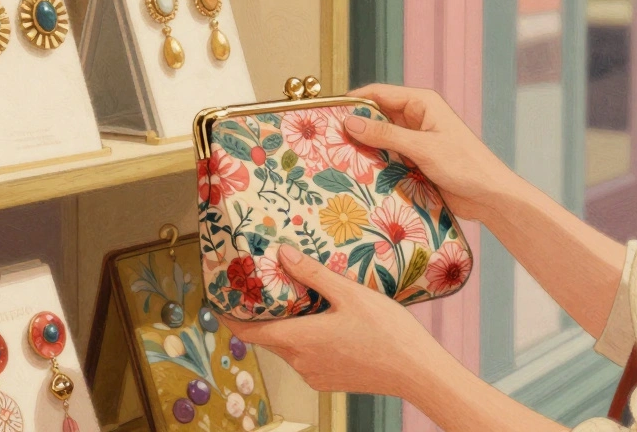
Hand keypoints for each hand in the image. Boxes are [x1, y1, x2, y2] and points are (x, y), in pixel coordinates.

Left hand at [224, 244, 439, 397]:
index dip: (230, 317)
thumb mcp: (349, 293)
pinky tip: (324, 323)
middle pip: (268, 338)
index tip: (220, 300)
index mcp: (300, 339)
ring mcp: (315, 374)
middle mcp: (301, 362)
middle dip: (261, 316)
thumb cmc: (387, 332)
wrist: (416, 371)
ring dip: (287, 327)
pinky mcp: (330, 380)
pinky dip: (305, 341)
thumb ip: (313, 274)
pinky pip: (306, 358)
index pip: (249, 332)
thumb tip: (282, 255)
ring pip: (288, 348)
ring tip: (297, 301)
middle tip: (263, 290)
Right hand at [343, 84, 514, 221]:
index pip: (379, 94)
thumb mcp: (423, 148)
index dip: (354, 101)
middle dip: (355, 126)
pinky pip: (388, 157)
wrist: (490, 196)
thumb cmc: (465, 165)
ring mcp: (415, 140)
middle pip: (377, 116)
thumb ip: (387, 135)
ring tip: (335, 157)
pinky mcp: (415, 161)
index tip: (327, 113)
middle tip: (327, 139)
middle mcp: (416, 118)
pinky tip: (356, 173)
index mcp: (422, 104)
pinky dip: (375, 163)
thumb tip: (351, 122)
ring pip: (381, 139)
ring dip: (364, 147)